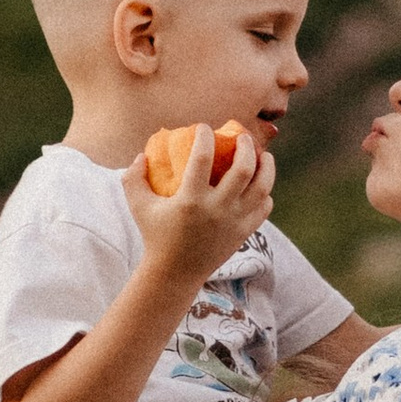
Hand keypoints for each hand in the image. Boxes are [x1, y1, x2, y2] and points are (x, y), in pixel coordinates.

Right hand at [122, 123, 274, 287]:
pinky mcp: (244, 234)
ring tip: (264, 156)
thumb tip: (142, 153)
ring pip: (262, 187)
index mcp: (190, 200)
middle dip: (247, 146)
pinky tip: (259, 185)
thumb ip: (133, 178)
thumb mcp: (138, 206)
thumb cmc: (155, 235)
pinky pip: (264, 208)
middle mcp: (216, 209)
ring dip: (266, 167)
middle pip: (243, 169)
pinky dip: (265, 194)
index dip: (205, 136)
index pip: (202, 157)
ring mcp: (234, 222)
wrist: (175, 273)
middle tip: (243, 137)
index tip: (205, 128)